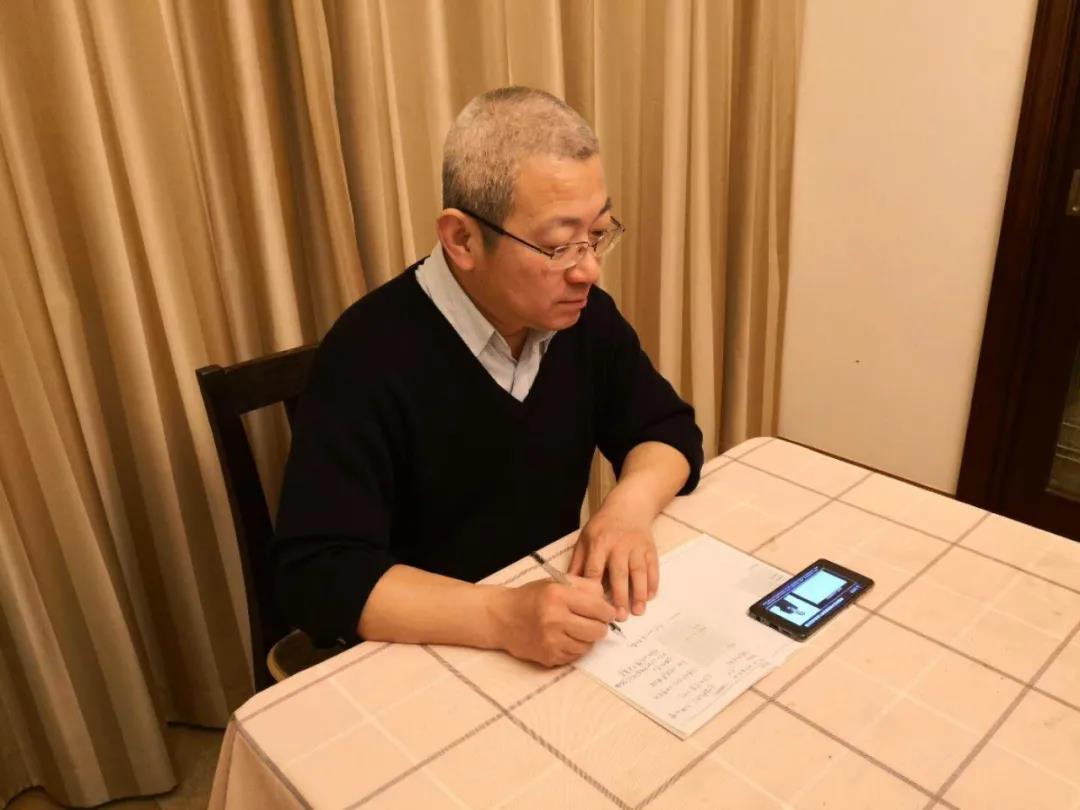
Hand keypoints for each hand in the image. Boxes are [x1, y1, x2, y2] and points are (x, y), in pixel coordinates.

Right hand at [493, 576, 615, 666]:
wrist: (503, 617)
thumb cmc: (532, 597)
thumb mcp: (556, 582)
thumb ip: (585, 587)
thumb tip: (608, 602)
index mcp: (559, 596)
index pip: (599, 608)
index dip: (608, 612)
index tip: (607, 613)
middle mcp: (555, 619)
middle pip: (598, 631)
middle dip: (600, 627)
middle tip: (594, 622)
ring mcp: (551, 641)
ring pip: (588, 646)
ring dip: (587, 638)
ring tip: (576, 629)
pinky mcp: (549, 657)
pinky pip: (575, 656)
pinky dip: (575, 648)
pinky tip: (564, 638)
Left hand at [569, 508, 657, 620]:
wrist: (629, 506)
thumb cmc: (603, 526)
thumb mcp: (585, 538)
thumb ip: (578, 563)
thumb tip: (568, 587)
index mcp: (598, 543)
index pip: (595, 569)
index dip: (594, 589)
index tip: (594, 608)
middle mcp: (618, 545)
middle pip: (619, 573)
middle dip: (620, 596)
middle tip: (619, 617)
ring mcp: (636, 547)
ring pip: (638, 572)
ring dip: (639, 593)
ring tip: (638, 612)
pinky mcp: (650, 548)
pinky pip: (653, 567)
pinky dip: (652, 583)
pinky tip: (650, 597)